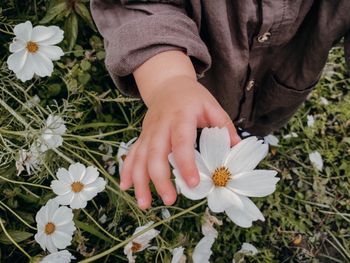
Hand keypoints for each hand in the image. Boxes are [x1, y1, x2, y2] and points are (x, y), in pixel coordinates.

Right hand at [120, 75, 240, 208]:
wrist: (168, 85)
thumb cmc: (192, 97)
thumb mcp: (211, 105)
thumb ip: (223, 125)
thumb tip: (236, 147)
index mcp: (180, 116)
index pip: (181, 142)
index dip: (186, 163)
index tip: (192, 183)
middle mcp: (160, 125)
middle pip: (155, 154)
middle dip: (160, 179)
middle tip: (169, 200)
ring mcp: (148, 132)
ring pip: (140, 158)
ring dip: (140, 181)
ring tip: (145, 204)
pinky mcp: (142, 136)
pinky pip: (132, 154)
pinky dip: (127, 171)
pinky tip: (126, 187)